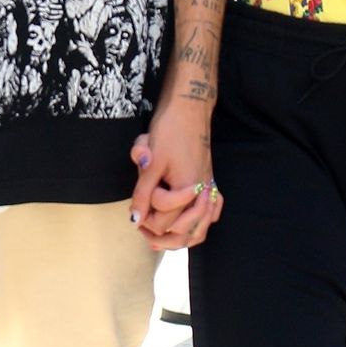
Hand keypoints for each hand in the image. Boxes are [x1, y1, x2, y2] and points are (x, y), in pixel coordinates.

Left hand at [129, 116, 222, 251]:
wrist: (189, 109)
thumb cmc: (170, 131)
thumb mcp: (151, 161)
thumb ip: (143, 192)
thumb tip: (135, 219)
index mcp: (188, 189)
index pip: (163, 221)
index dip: (145, 217)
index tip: (135, 207)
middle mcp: (202, 194)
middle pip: (182, 233)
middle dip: (159, 233)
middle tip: (140, 228)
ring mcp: (209, 190)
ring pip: (199, 230)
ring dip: (178, 237)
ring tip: (156, 236)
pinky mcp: (210, 184)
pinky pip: (210, 216)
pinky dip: (197, 226)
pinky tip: (183, 227)